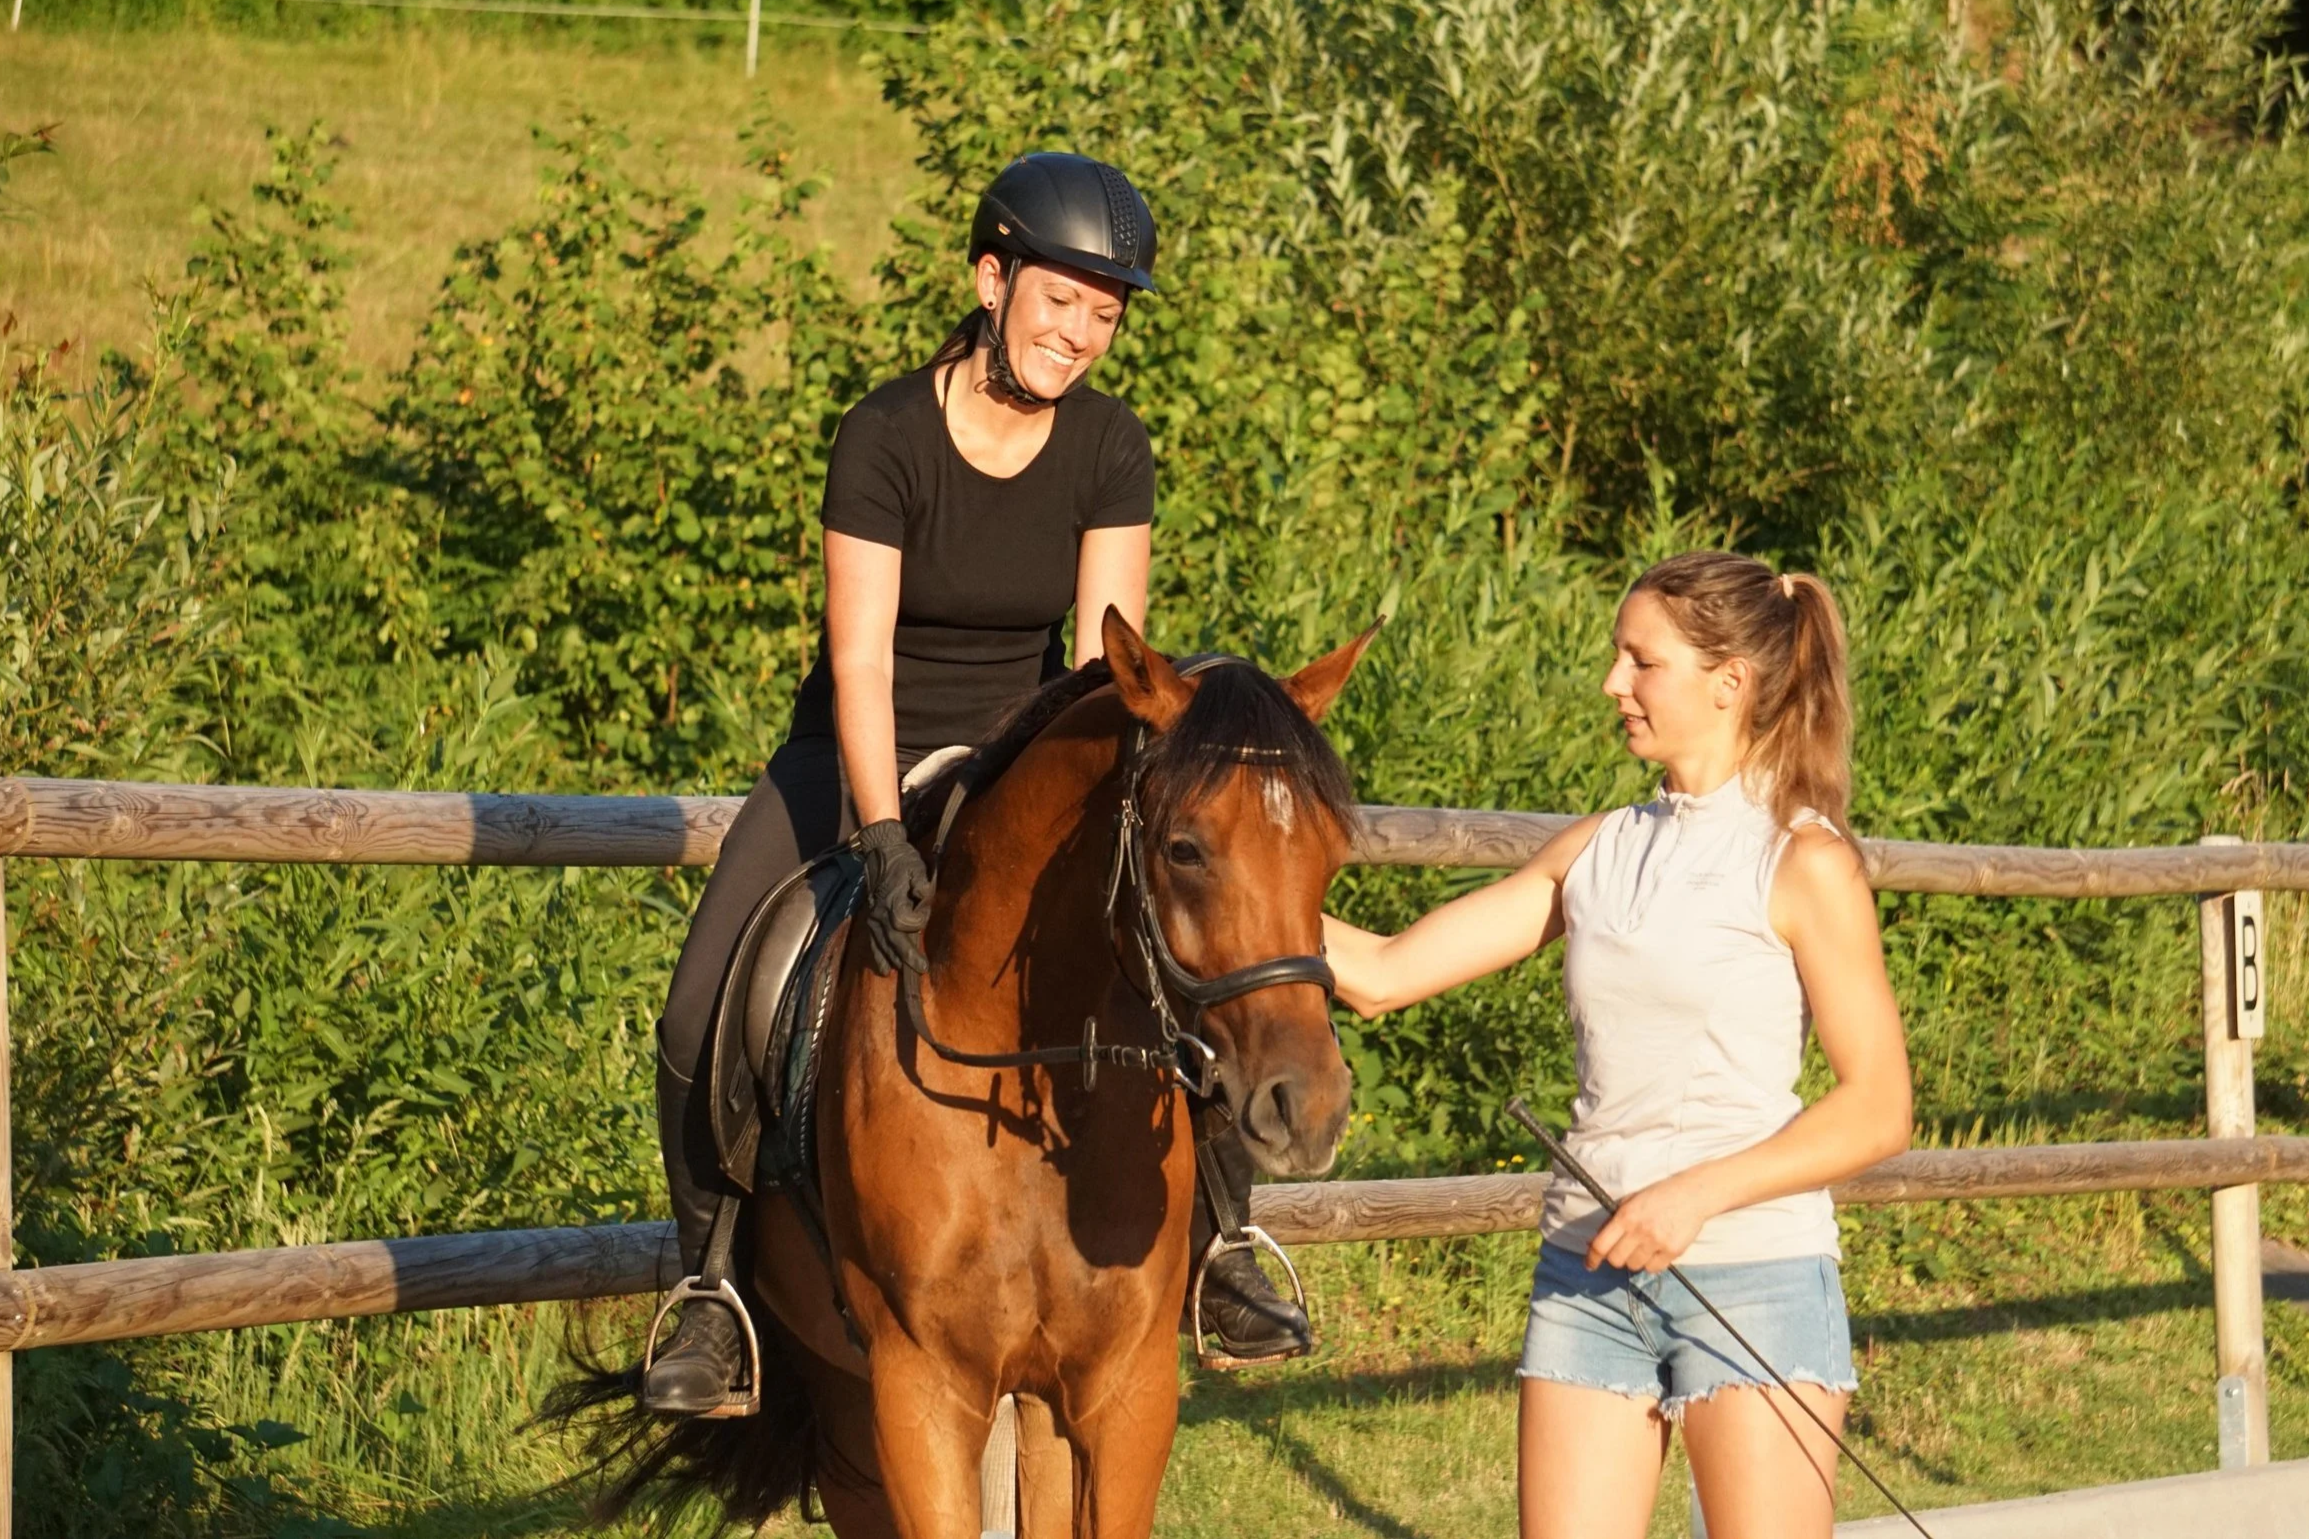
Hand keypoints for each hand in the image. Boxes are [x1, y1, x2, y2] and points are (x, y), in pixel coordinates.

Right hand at [855, 819, 931, 975]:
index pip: (906, 922)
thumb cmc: (902, 859)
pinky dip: (878, 956)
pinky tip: (884, 968)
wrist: (880, 852)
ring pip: (882, 944)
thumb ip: (921, 883)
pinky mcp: (870, 918)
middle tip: (921, 968)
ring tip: (904, 972)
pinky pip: (872, 941)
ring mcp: (873, 917)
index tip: (924, 913)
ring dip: (893, 959)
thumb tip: (923, 895)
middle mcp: (880, 912)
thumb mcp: (916, 866)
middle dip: (908, 956)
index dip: (918, 922)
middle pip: (894, 940)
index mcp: (893, 900)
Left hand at [1587, 1168, 1721, 1273]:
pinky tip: (1656, 1251)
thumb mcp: (1631, 1201)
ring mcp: (1656, 1242)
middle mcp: (1639, 1231)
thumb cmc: (1658, 1196)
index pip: (1601, 1245)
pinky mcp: (1672, 1251)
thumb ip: (1614, 1221)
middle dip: (1616, 1258)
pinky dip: (1652, 1264)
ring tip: (1643, 1247)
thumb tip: (1595, 1242)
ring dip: (1635, 1260)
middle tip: (1624, 1250)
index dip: (1592, 1258)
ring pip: (1634, 1266)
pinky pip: (1653, 1269)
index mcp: (1625, 1216)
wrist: (1691, 1195)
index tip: (1589, 1265)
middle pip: (1616, 1260)